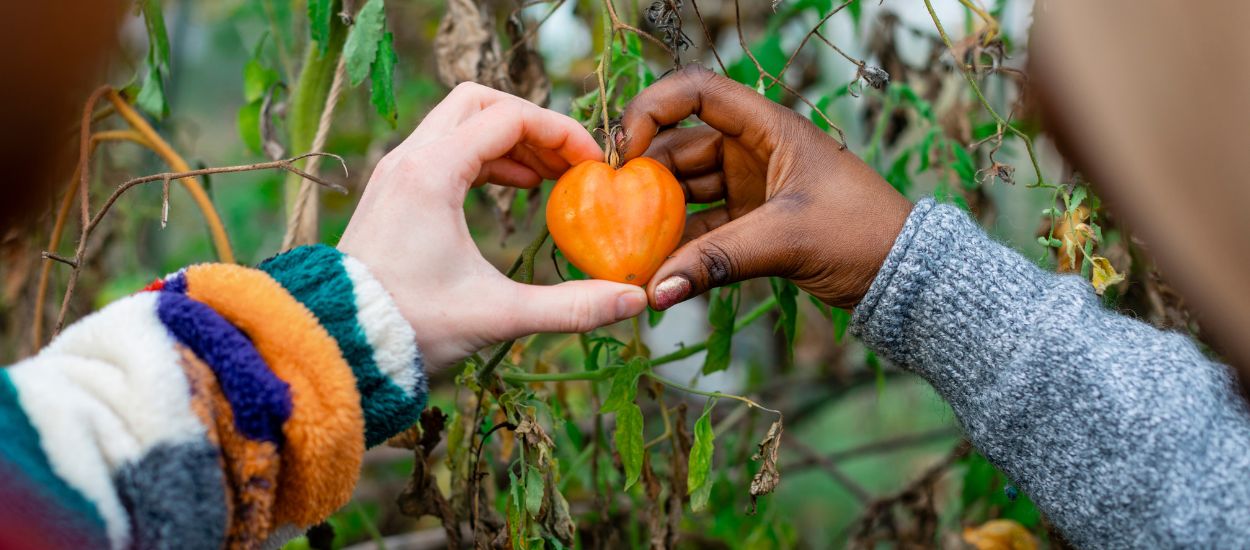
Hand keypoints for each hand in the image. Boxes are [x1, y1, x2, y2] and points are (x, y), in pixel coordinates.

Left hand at [338, 83, 646, 370]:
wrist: (337, 346)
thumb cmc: (410, 327)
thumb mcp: (499, 315)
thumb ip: (572, 306)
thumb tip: (635, 300)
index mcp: (433, 173)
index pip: (509, 117)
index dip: (561, 133)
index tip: (593, 166)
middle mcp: (410, 159)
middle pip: (480, 101)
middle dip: (532, 124)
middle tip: (569, 162)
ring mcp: (397, 173)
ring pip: (460, 121)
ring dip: (509, 140)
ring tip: (550, 178)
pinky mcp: (393, 192)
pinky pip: (445, 148)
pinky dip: (484, 157)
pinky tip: (515, 189)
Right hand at [619, 66, 913, 310]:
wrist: (904, 276)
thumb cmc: (862, 234)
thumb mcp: (787, 239)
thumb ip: (717, 261)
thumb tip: (656, 291)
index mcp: (767, 127)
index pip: (696, 92)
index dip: (652, 110)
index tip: (623, 151)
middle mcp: (752, 150)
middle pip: (679, 146)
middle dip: (642, 176)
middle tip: (608, 212)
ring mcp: (749, 186)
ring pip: (685, 191)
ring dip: (655, 216)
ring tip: (625, 247)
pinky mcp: (751, 224)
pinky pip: (701, 228)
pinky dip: (679, 247)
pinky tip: (655, 272)